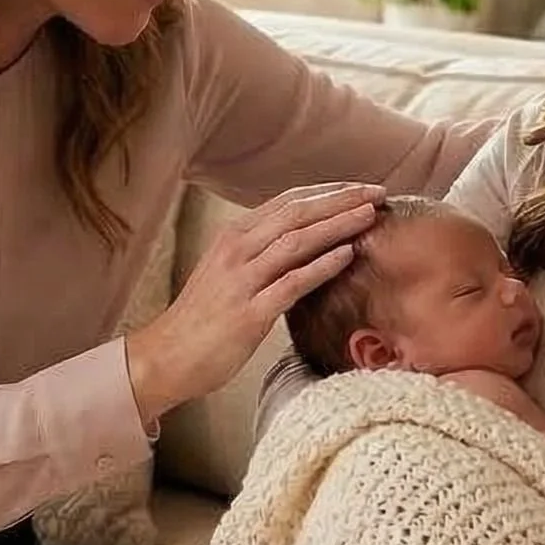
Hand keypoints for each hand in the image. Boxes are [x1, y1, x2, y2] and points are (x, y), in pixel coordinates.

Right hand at [126, 182, 383, 424]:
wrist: (166, 357)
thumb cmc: (202, 318)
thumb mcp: (228, 272)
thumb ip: (260, 253)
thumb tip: (302, 241)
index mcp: (233, 236)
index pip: (288, 200)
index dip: (328, 191)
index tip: (361, 187)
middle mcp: (237, 249)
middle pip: (297, 213)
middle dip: (341, 199)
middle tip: (378, 192)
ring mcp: (242, 280)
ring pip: (297, 241)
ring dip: (338, 225)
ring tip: (370, 216)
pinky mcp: (249, 313)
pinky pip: (292, 282)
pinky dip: (322, 266)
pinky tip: (347, 255)